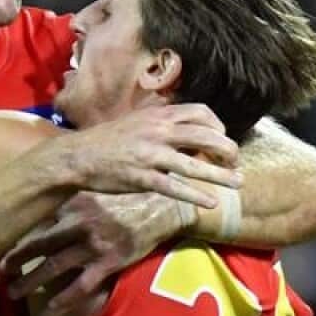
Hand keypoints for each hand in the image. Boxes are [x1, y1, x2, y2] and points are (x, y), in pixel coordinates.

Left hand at [0, 192, 187, 315]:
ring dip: (31, 281)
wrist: (163, 207)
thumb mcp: (94, 193)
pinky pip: (84, 284)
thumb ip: (69, 202)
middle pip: (38, 247)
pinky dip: (66, 296)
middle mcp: (79, 224)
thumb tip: (38, 210)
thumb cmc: (125, 199)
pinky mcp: (111, 262)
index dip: (15, 239)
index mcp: (73, 205)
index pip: (36, 223)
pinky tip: (51, 307)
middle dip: (15, 262)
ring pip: (54, 267)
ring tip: (13, 293)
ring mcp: (94, 244)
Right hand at [48, 104, 241, 208]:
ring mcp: (150, 155)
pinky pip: (175, 187)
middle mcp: (158, 132)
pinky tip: (210, 203)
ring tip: (238, 183)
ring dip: (220, 175)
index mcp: (158, 116)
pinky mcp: (142, 178)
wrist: (77, 156)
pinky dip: (196, 195)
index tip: (222, 138)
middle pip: (206, 136)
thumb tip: (185, 129)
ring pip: (194, 164)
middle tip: (235, 161)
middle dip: (227, 149)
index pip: (201, 112)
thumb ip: (161, 123)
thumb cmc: (107, 141)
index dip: (218, 125)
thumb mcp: (136, 121)